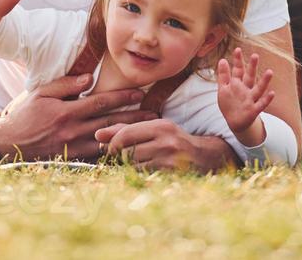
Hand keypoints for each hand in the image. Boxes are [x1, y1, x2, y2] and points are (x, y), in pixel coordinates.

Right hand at [0, 73, 154, 160]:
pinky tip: (128, 151)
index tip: (140, 94)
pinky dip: (113, 154)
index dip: (122, 98)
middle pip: (110, 123)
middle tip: (155, 115)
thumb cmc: (25, 114)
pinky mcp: (71, 160)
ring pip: (107, 142)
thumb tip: (88, 78)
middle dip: (134, 118)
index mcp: (66, 111)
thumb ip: (65, 85)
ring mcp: (72, 148)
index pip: (100, 102)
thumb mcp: (41, 93)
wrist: (8, 144)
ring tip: (147, 133)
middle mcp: (72, 131)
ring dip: (128, 137)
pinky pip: (97, 158)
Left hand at [94, 120, 238, 172]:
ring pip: (133, 165)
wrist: (205, 158)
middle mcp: (166, 141)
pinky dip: (137, 174)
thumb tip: (97, 134)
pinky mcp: (169, 175)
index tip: (109, 148)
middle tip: (119, 157)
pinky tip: (143, 170)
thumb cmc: (173, 141)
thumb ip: (125, 130)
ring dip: (127, 166)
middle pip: (127, 152)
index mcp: (160, 126)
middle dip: (119, 156)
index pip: (126, 134)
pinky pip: (142, 176)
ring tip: (133, 163)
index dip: (112, 143)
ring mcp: (169, 160)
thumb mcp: (153, 130)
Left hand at [216, 48, 274, 146]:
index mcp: (237, 84)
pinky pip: (261, 104)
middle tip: (255, 55)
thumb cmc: (229, 103)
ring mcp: (251, 99)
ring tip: (270, 71)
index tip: (237, 49)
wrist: (235, 122)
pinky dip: (267, 99)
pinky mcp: (254, 110)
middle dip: (252, 67)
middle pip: (249, 77)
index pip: (238, 70)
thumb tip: (223, 59)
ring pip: (258, 89)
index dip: (237, 61)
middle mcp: (246, 89)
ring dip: (264, 81)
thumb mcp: (223, 88)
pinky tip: (272, 93)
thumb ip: (223, 75)